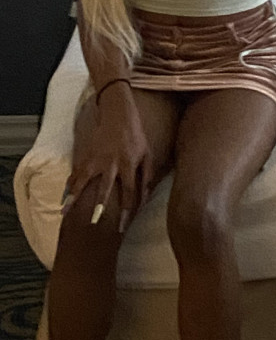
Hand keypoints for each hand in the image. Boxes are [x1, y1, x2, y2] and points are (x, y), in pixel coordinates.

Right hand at [63, 93, 152, 233]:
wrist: (119, 113)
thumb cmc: (136, 136)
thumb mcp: (147, 154)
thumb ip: (147, 176)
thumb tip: (145, 198)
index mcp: (129, 163)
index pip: (130, 191)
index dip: (126, 210)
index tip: (121, 226)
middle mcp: (112, 162)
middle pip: (105, 186)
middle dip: (99, 205)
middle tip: (93, 222)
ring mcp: (97, 158)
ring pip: (84, 179)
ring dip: (74, 196)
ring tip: (65, 212)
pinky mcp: (88, 154)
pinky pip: (77, 172)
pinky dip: (70, 184)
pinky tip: (63, 197)